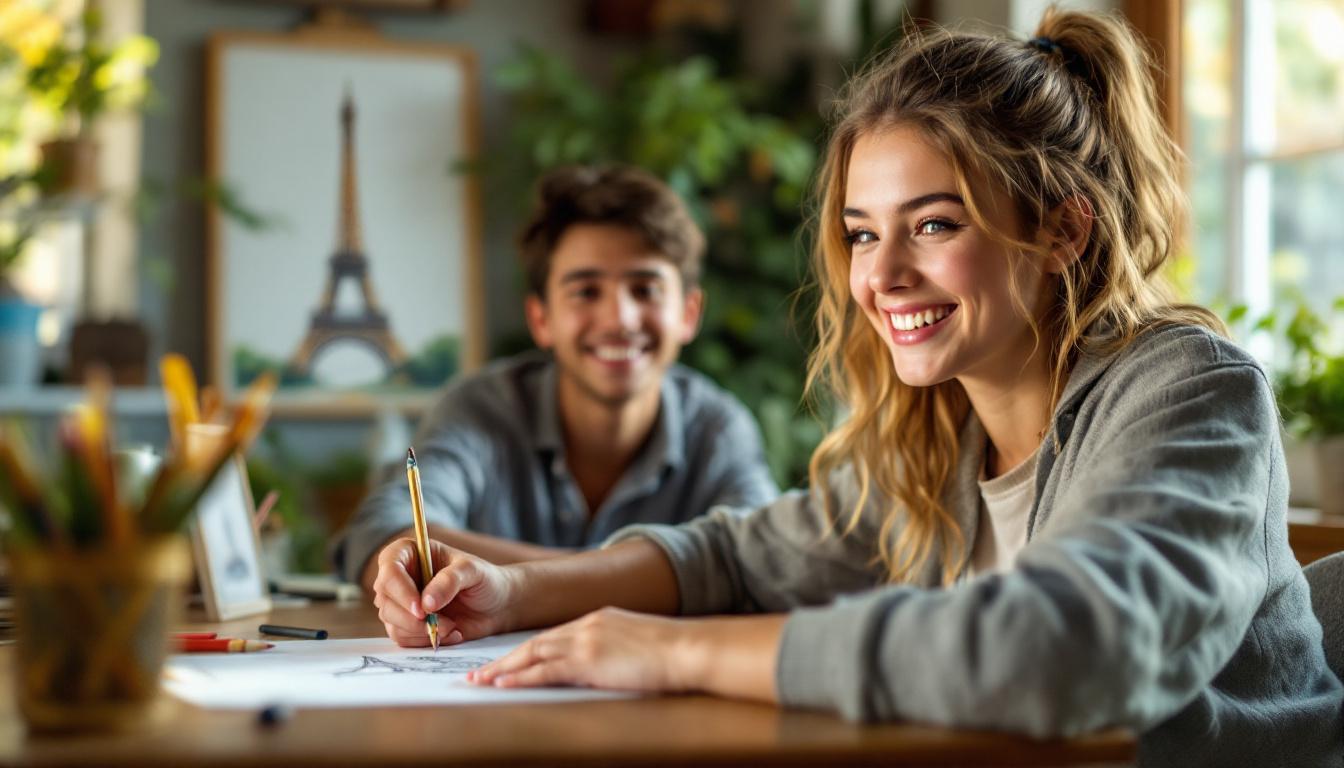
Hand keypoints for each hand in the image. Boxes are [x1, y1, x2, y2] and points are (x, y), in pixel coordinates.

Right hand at [371, 538, 515, 646]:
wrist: (496, 605)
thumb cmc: (484, 580)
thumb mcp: (473, 572)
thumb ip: (450, 581)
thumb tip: (426, 603)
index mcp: (410, 553)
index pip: (389, 569)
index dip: (400, 590)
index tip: (421, 608)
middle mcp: (400, 577)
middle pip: (384, 599)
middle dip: (411, 617)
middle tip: (444, 622)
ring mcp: (401, 602)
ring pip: (391, 621)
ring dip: (421, 630)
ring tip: (452, 626)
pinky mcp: (406, 624)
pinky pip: (402, 638)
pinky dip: (425, 640)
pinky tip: (450, 633)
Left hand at [466, 607, 696, 692]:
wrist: (687, 649)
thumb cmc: (672, 653)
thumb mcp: (636, 646)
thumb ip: (613, 650)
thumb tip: (603, 668)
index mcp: (597, 620)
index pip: (551, 636)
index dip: (525, 652)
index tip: (505, 663)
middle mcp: (586, 625)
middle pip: (534, 643)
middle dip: (503, 660)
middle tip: (477, 673)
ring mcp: (586, 641)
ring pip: (532, 654)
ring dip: (503, 669)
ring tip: (479, 682)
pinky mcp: (589, 659)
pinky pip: (545, 669)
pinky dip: (520, 678)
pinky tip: (502, 685)